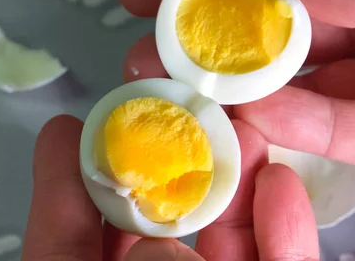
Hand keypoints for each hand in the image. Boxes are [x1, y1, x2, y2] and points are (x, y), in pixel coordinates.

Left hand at [20, 115, 318, 259]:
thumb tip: (160, 244)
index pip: (68, 246)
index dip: (65, 184)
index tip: (66, 127)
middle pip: (159, 226)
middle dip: (169, 163)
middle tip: (176, 108)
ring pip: (230, 237)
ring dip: (239, 179)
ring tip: (243, 126)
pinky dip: (288, 231)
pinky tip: (281, 182)